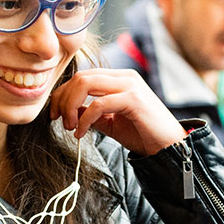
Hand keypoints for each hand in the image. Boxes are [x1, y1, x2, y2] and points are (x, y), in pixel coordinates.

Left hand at [49, 68, 185, 155]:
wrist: (169, 147)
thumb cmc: (142, 134)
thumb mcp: (110, 122)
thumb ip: (92, 114)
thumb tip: (70, 113)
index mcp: (119, 79)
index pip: (82, 77)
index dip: (62, 95)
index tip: (54, 115)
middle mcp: (124, 77)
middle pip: (80, 77)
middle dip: (63, 100)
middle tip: (59, 122)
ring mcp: (129, 85)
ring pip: (86, 84)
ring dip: (71, 107)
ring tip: (71, 127)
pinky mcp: (133, 99)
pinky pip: (98, 104)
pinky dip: (84, 119)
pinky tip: (81, 133)